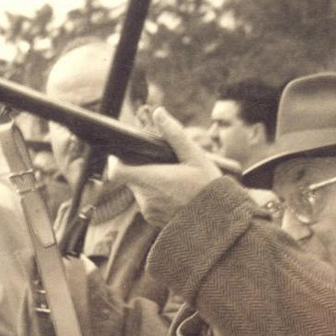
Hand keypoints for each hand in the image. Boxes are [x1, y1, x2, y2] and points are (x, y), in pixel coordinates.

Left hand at [111, 107, 221, 227]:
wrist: (218, 221)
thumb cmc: (208, 189)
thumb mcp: (195, 157)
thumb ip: (174, 134)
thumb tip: (159, 113)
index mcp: (151, 180)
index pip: (117, 171)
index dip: (116, 161)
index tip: (124, 153)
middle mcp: (145, 198)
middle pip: (130, 177)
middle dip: (142, 167)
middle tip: (163, 163)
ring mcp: (149, 212)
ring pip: (140, 189)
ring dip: (150, 181)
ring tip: (173, 178)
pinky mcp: (154, 220)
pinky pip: (148, 202)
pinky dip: (157, 195)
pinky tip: (175, 192)